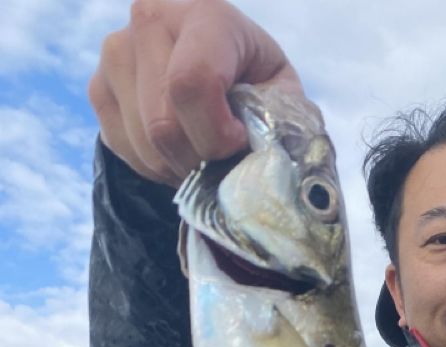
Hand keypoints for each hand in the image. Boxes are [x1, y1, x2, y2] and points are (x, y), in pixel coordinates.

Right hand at [89, 0, 302, 185]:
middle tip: (220, 159)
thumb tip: (259, 160)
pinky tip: (175, 149)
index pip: (191, 83)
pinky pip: (122, 148)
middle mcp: (151, 19)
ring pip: (143, 142)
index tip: (236, 142)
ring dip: (177, 166)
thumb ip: (276, 122)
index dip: (215, 134)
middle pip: (163, 123)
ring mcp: (117, 49)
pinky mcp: (98, 83)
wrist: (218, 74)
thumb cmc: (257, 86)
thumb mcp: (281, 97)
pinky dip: (154, 165)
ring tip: (200, 153)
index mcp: (207, 14)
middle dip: (198, 159)